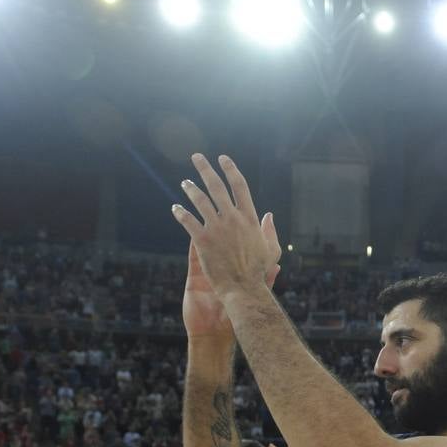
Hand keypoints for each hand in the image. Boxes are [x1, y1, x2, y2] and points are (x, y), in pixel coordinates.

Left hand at [172, 153, 281, 302]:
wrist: (244, 288)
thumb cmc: (259, 272)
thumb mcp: (271, 249)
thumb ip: (270, 230)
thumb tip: (269, 215)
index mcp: (250, 218)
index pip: (239, 186)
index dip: (231, 169)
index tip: (223, 159)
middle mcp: (233, 218)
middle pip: (216, 186)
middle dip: (205, 169)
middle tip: (196, 157)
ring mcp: (217, 228)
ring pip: (200, 200)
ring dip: (190, 189)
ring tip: (184, 183)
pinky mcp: (202, 240)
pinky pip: (188, 221)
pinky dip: (180, 213)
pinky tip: (175, 208)